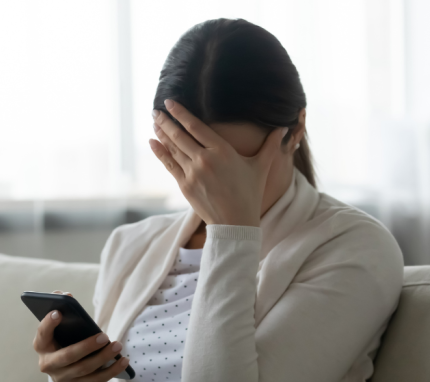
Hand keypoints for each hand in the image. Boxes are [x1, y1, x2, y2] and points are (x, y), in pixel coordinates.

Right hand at [33, 291, 129, 381]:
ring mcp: (63, 377)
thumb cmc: (61, 342)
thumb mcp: (57, 330)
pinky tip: (124, 360)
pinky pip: (97, 379)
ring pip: (84, 368)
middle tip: (104, 336)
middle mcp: (48, 364)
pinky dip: (112, 370)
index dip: (48, 324)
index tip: (58, 312)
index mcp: (41, 345)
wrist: (62, 372)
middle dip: (86, 346)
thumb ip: (59, 309)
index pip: (42, 334)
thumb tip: (65, 294)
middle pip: (67, 356)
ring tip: (117, 345)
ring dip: (103, 357)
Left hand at [149, 99, 288, 226]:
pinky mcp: (184, 185)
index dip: (181, 113)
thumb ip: (270, 145)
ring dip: (162, 133)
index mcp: (222, 151)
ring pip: (173, 148)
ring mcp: (192, 173)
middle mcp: (205, 160)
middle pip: (180, 135)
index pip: (197, 127)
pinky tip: (153, 142)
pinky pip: (169, 164)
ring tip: (155, 121)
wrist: (235, 223)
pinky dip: (160, 152)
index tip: (170, 102)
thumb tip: (283, 128)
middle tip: (156, 109)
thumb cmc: (249, 194)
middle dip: (167, 121)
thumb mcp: (261, 167)